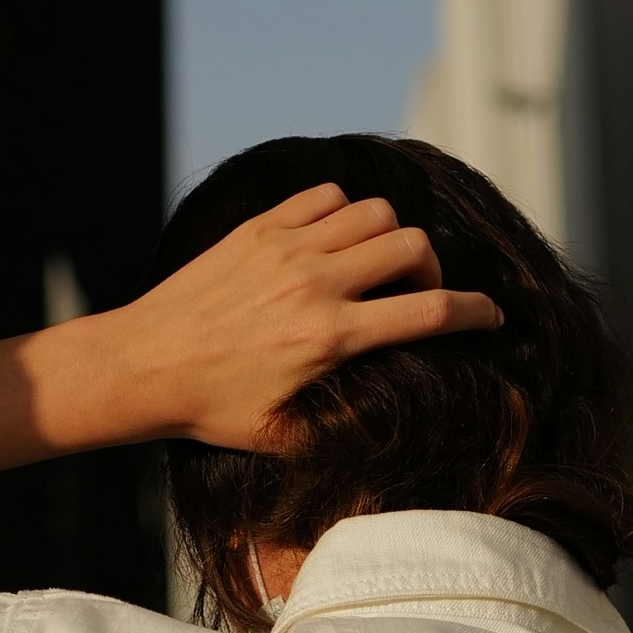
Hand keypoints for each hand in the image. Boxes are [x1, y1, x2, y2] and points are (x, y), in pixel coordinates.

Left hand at [0, 185, 502, 473]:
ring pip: (374, 213)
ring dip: (389, 236)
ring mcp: (287, 249)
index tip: (492, 316)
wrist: (141, 365)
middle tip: (415, 292)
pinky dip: (343, 211)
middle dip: (431, 269)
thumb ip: (338, 429)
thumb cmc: (209, 408)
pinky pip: (326, 196)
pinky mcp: (259, 228)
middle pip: (413, 247)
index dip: (477, 312)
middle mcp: (316, 285)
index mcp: (331, 339)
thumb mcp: (280, 436)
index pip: (431, 312)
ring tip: (374, 265)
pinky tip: (333, 240)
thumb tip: (386, 433)